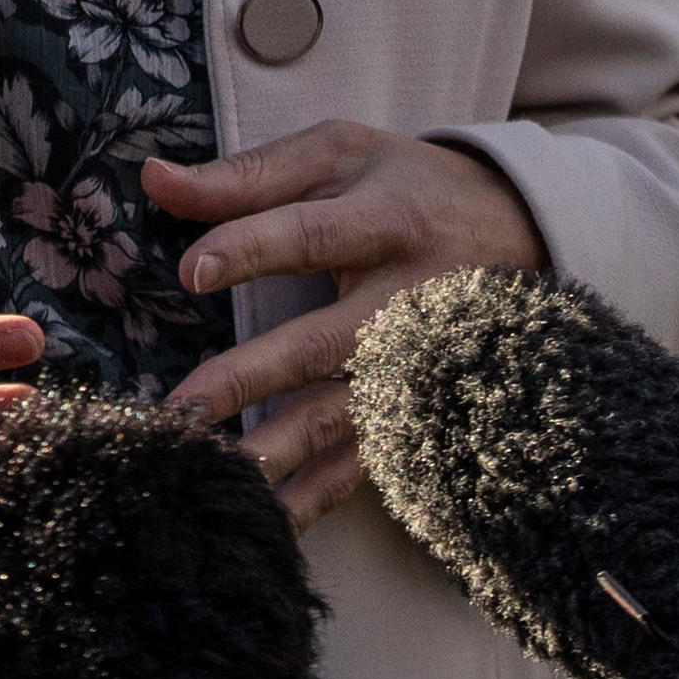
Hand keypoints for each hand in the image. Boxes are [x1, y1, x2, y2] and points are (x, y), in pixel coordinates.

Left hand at [148, 123, 545, 529]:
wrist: (525, 232)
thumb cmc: (408, 187)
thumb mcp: (339, 156)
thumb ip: (247, 175)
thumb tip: (153, 179)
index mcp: (384, 224)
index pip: (312, 237)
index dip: (251, 251)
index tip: (190, 271)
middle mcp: (404, 303)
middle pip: (325, 345)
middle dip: (251, 381)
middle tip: (180, 411)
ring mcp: (417, 367)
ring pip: (344, 420)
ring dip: (278, 455)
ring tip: (213, 480)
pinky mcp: (421, 413)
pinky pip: (368, 465)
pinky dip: (317, 498)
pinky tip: (266, 522)